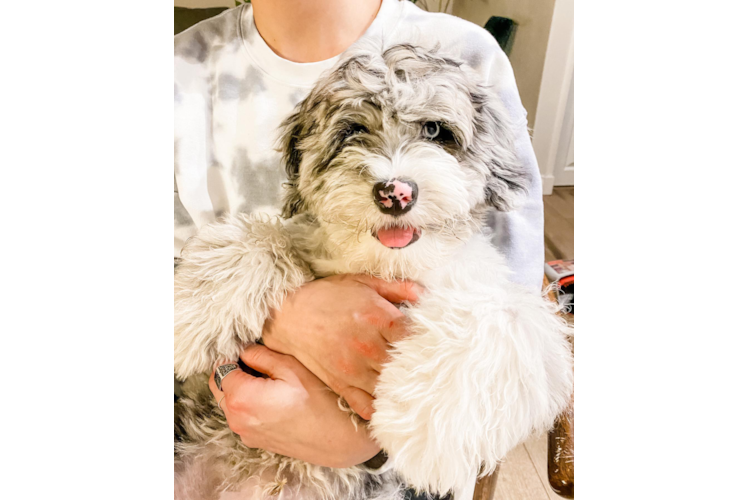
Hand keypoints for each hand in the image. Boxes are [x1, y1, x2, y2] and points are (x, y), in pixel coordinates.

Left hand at [209, 344, 380, 467]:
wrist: (337, 438)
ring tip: (268, 381)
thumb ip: (260, 355)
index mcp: (241, 397)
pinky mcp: (254, 440)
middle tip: (257, 363)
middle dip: (231, 371)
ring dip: (238, 389)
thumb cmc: (318, 400)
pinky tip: (272, 399)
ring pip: (228, 402)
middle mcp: (236, 418)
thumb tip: (244, 350)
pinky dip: (247, 404)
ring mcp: (244, 432)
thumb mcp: (289, 367)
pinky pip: (240, 416)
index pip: (220, 368)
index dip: (232, 355)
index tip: (249, 350)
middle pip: (218, 387)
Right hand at [261, 274, 423, 419]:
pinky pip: (367, 405)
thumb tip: (425, 294)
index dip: (428, 340)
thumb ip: (397, 288)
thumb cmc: (327, 296)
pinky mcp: (342, 385)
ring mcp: (355, 369)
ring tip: (416, 387)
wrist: (287, 315)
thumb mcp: (363, 282)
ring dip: (404, 388)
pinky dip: (381, 408)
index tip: (435, 342)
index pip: (415, 336)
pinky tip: (391, 403)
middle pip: (407, 365)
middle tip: (432, 367)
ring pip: (390, 387)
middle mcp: (368, 347)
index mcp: (377, 318)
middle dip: (420, 366)